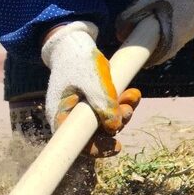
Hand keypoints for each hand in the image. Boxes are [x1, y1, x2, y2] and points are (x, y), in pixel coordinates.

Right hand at [40, 23, 141, 155]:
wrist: (76, 44)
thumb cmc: (79, 62)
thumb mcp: (93, 81)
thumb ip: (103, 103)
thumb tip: (115, 128)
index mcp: (61, 116)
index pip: (78, 144)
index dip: (98, 149)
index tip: (117, 147)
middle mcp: (71, 118)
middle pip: (96, 134)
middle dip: (117, 123)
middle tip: (129, 109)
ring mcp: (83, 111)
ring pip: (107, 122)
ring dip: (123, 112)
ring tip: (132, 96)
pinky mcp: (93, 103)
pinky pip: (110, 110)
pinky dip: (122, 103)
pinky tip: (132, 94)